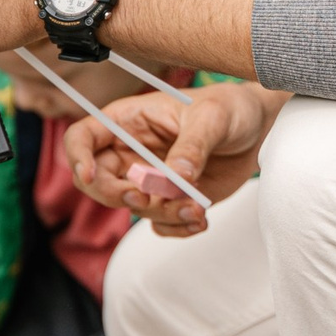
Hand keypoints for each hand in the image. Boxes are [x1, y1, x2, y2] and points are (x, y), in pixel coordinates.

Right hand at [64, 80, 287, 235]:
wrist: (258, 129)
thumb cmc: (229, 108)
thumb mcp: (212, 118)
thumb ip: (192, 147)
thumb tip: (175, 178)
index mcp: (128, 121)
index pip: (82, 138)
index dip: (77, 158)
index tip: (91, 176)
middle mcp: (131, 152)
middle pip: (97, 182)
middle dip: (118, 196)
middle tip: (147, 200)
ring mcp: (149, 179)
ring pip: (134, 208)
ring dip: (162, 214)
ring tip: (196, 208)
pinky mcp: (169, 199)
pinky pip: (160, 224)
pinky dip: (177, 228)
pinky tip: (200, 218)